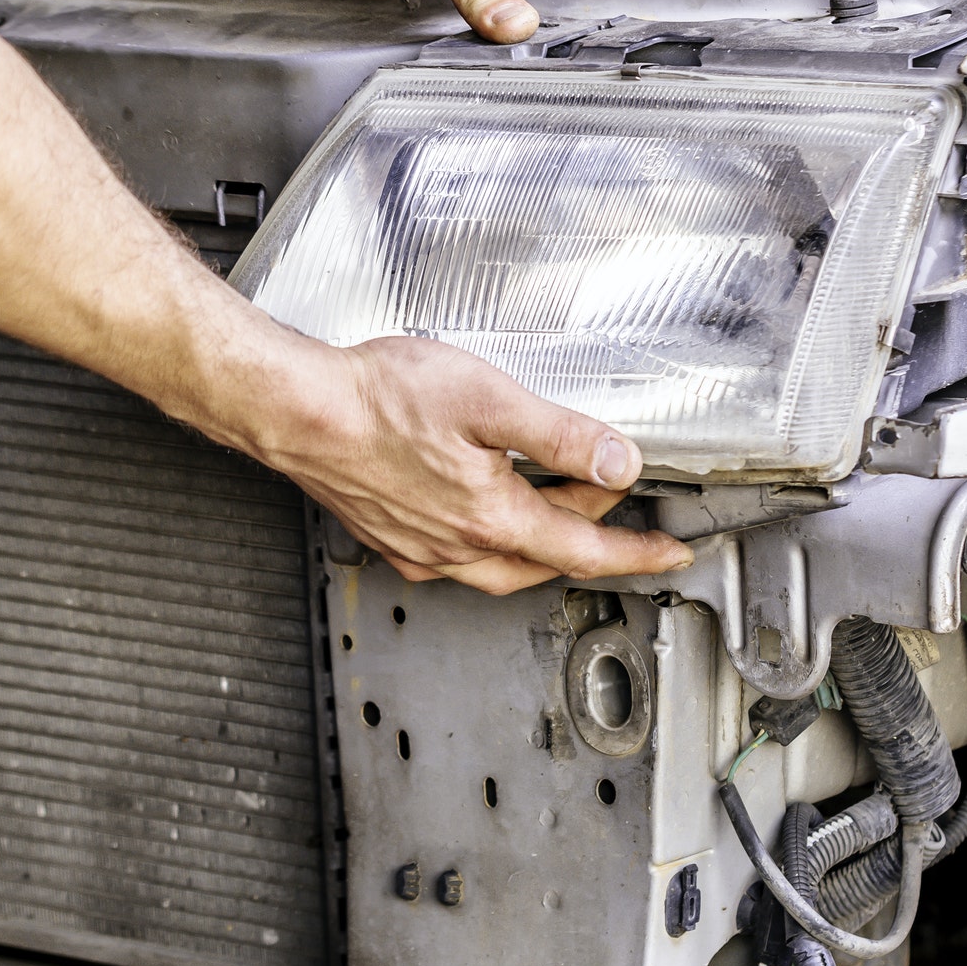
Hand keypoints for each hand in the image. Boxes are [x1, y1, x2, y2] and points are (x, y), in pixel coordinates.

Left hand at [227, 0, 617, 41]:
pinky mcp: (462, 2)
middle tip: (560, 79)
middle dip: (563, 47)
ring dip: (521, 52)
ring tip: (522, 76)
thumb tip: (518, 26)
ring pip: (527, 32)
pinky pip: (488, 37)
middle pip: (568, 17)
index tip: (609, 55)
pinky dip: (486, 53)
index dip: (610, 21)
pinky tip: (484, 64)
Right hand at [258, 336, 692, 594]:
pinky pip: (460, 560)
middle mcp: (457, 548)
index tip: (671, 554)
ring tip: (564, 505)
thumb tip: (620, 463)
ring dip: (543, 543)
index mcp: (491, 519)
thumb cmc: (376, 398)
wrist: (295, 409)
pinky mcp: (393, 539)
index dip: (638, 553)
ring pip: (504, 566)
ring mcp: (421, 550)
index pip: (587, 549)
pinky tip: (491, 514)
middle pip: (550, 561)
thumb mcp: (490, 401)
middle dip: (593, 541)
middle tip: (620, 508)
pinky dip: (494, 542)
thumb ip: (564, 436)